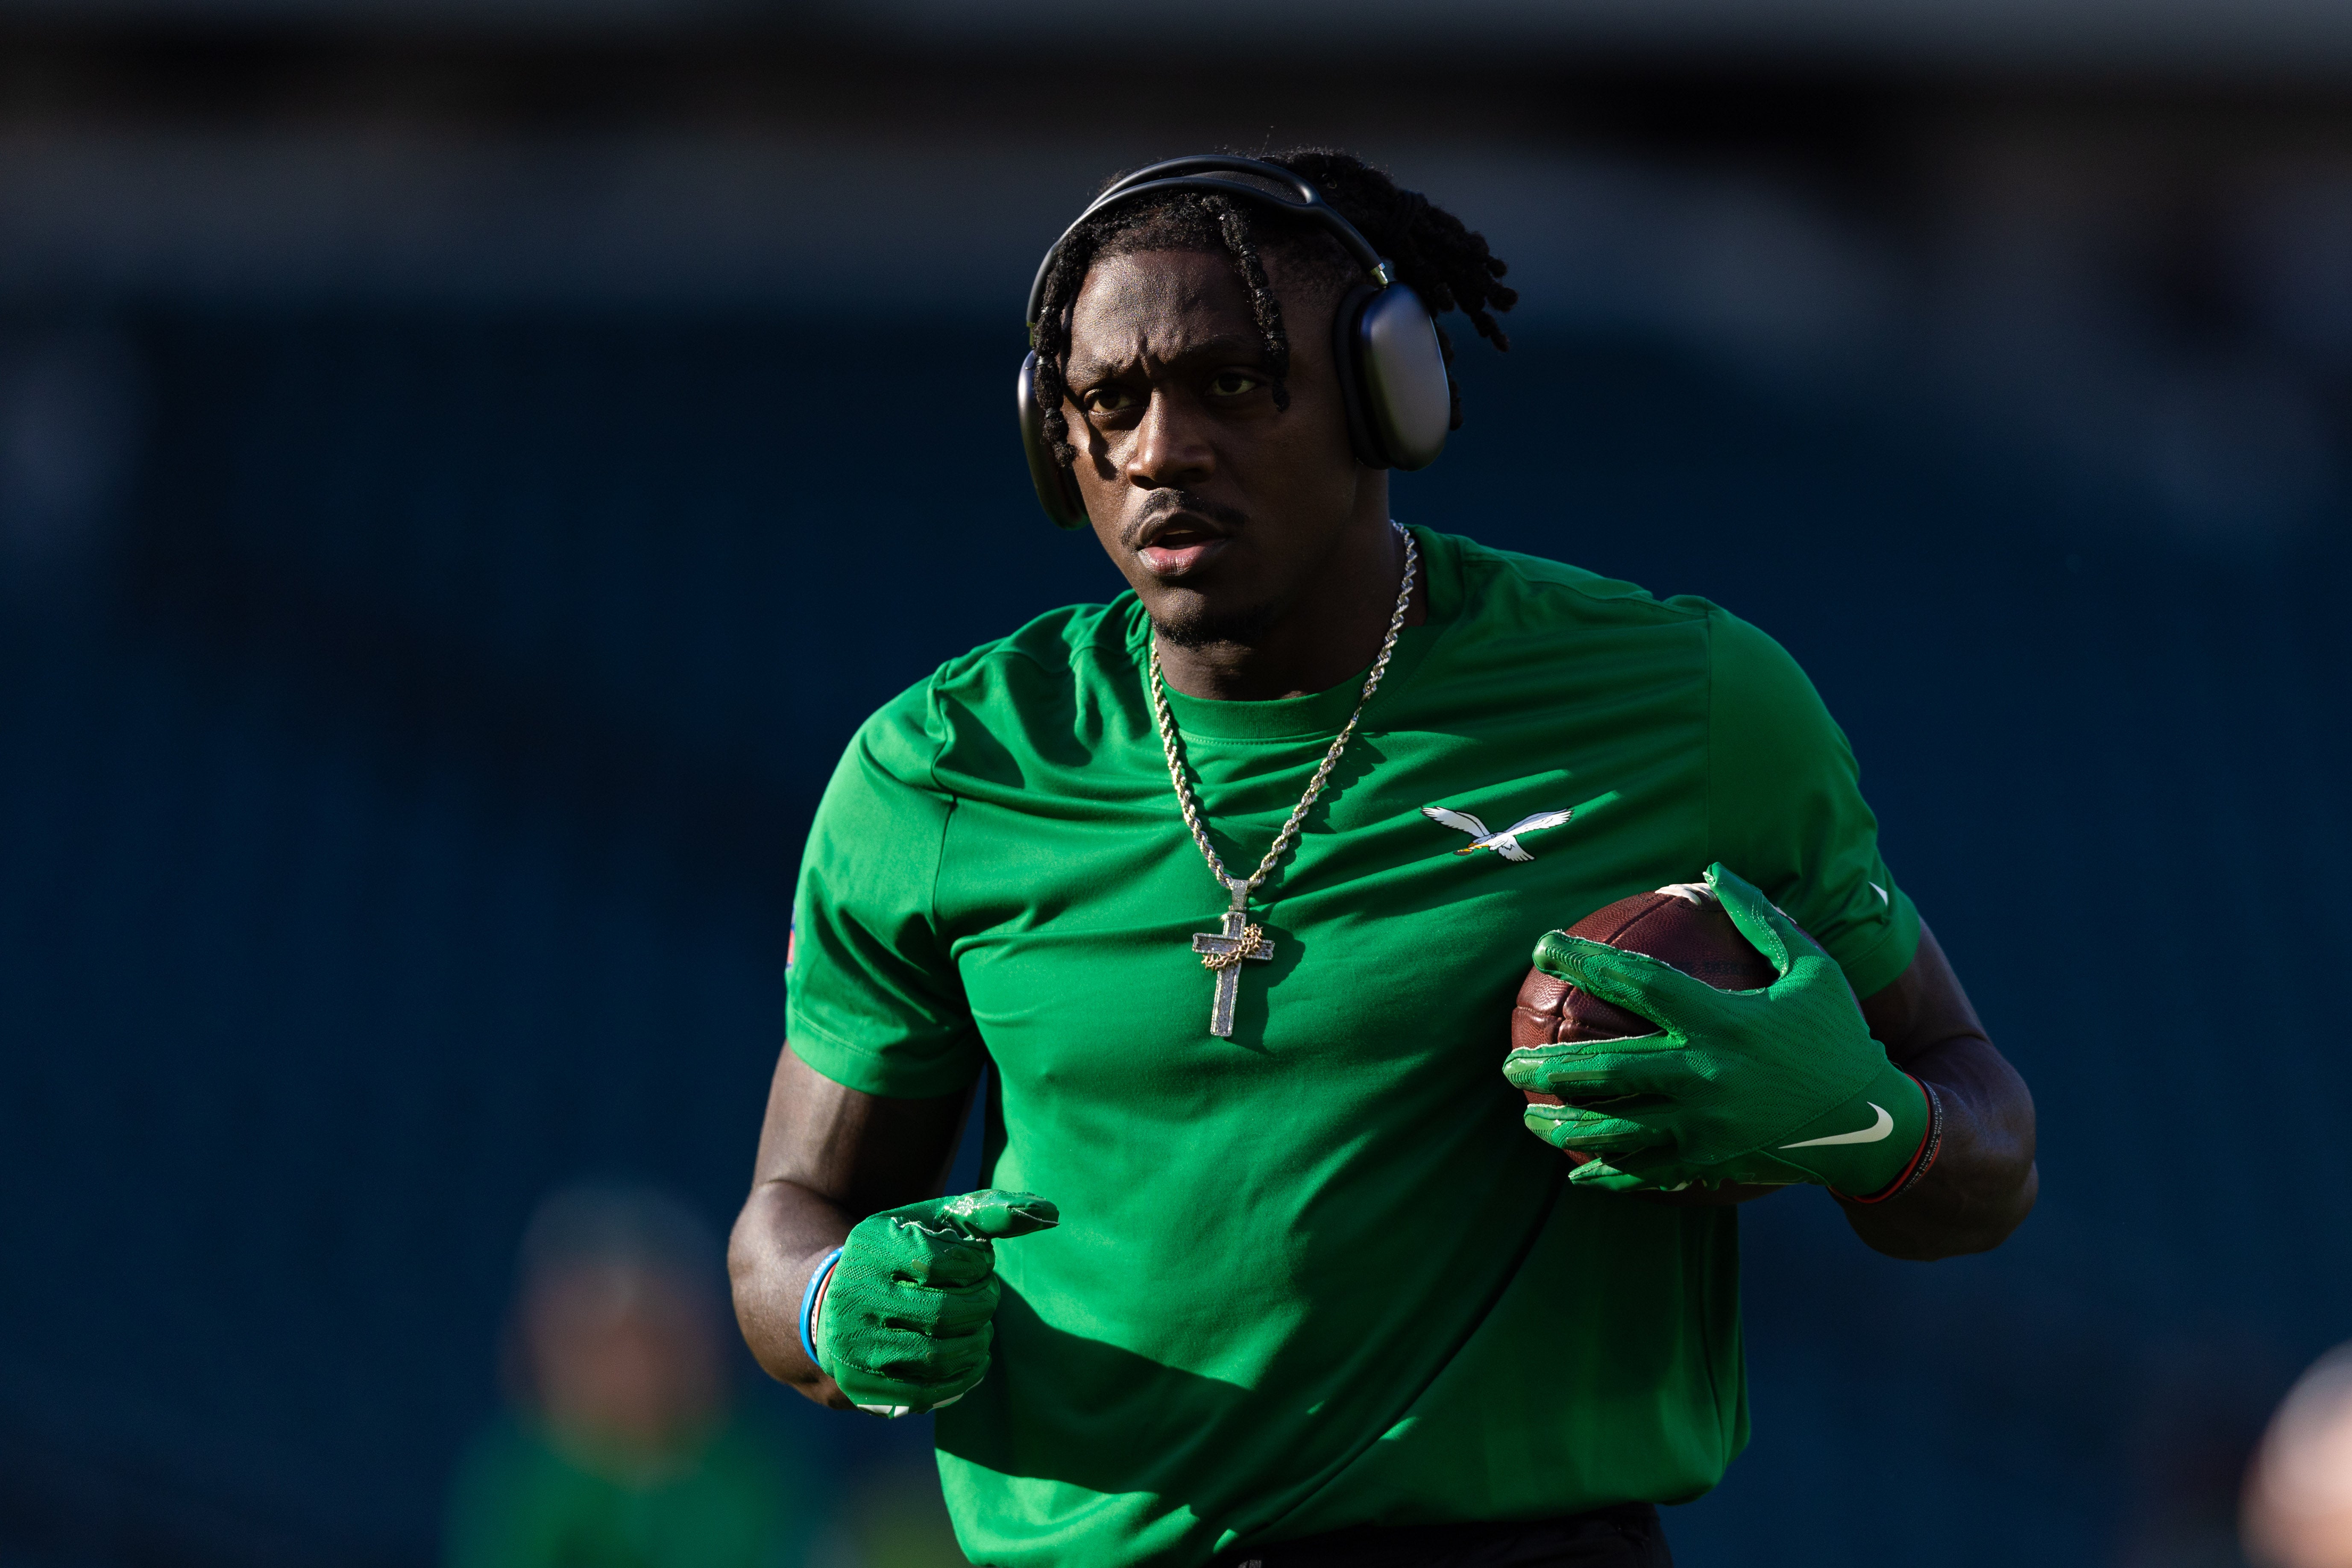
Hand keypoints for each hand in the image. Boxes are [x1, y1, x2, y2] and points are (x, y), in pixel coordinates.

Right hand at [815, 1188, 1057, 1416]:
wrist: (836, 1303)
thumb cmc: (903, 1254)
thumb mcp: (936, 1222)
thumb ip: (989, 1212)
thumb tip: (1050, 1214)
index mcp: (871, 1247)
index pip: (937, 1262)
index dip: (976, 1265)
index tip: (980, 1262)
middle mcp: (854, 1296)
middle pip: (942, 1313)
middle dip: (982, 1306)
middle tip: (988, 1297)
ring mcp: (855, 1345)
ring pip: (936, 1357)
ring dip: (977, 1343)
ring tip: (983, 1328)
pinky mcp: (861, 1386)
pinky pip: (926, 1392)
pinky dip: (964, 1377)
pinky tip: (975, 1359)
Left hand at [1502, 864, 1929, 1198]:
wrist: (1872, 1121)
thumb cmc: (1836, 1037)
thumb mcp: (1812, 969)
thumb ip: (1762, 918)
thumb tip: (1715, 870)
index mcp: (1723, 1020)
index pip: (1638, 983)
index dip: (1586, 961)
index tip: (1544, 947)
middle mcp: (1706, 1074)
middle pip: (1607, 1068)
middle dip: (1548, 1067)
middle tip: (1507, 1062)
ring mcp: (1704, 1126)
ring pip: (1614, 1130)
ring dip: (1563, 1125)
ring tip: (1528, 1117)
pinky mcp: (1709, 1163)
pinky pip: (1645, 1172)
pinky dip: (1606, 1174)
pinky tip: (1575, 1172)